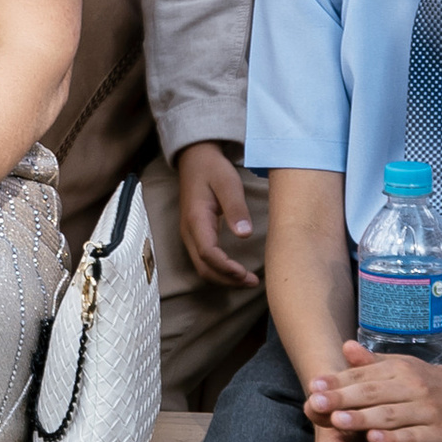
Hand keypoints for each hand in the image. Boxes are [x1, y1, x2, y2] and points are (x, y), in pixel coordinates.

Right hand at [176, 143, 260, 290]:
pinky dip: (220, 271)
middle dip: (227, 280)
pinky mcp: (196, 235)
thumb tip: (244, 235)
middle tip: (252, 282)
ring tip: (248, 280)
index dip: (226, 267)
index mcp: (196, 219)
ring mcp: (190, 235)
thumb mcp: (228, 183)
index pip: (208, 253)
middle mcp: (189, 231)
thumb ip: (236, 209)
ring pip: (203, 267)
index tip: (245, 273)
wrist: (195, 159)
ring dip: (224, 278)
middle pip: (203, 267)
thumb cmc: (213, 169)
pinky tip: (237, 271)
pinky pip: (204, 261)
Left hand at [306, 335, 441, 441]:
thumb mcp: (400, 367)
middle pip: (373, 393)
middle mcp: (412, 387)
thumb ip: (371, 363)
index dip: (338, 381)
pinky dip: (393, 439)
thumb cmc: (427, 382)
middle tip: (316, 403)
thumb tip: (344, 346)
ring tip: (336, 420)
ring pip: (390, 415)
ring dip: (362, 418)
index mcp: (399, 369)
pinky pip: (413, 437)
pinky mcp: (439, 434)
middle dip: (342, 399)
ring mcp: (427, 411)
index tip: (314, 386)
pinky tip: (374, 440)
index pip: (363, 375)